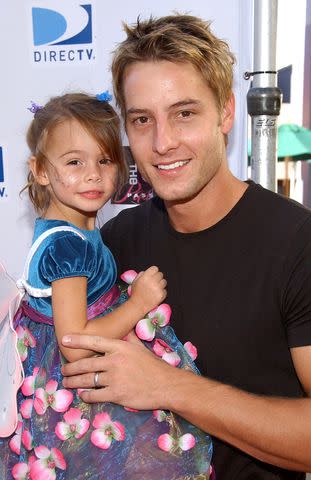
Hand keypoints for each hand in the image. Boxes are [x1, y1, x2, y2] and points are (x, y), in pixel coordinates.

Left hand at [61, 334, 177, 409]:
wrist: (166, 385)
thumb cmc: (153, 366)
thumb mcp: (140, 348)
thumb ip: (129, 337)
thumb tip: (126, 327)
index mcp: (120, 347)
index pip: (95, 341)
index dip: (78, 340)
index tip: (64, 339)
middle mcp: (115, 361)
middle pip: (86, 364)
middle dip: (71, 367)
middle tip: (63, 370)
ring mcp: (114, 378)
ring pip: (87, 380)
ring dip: (74, 382)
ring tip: (67, 382)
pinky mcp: (116, 394)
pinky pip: (94, 395)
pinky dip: (86, 395)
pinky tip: (83, 394)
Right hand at [129, 266, 166, 315]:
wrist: (138, 305)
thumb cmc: (136, 293)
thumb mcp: (135, 281)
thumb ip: (142, 274)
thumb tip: (149, 271)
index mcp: (145, 277)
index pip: (155, 268)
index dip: (153, 272)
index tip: (152, 275)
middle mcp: (152, 281)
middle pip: (160, 274)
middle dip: (157, 278)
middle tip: (153, 283)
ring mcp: (158, 288)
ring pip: (164, 281)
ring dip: (160, 284)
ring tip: (154, 289)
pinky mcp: (161, 295)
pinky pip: (165, 290)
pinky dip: (161, 292)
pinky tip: (155, 295)